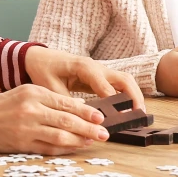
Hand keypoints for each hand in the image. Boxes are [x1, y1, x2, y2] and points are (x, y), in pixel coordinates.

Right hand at [0, 85, 109, 154]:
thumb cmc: (2, 106)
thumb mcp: (24, 93)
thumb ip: (49, 99)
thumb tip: (78, 107)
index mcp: (33, 93)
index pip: (66, 103)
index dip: (86, 112)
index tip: (101, 117)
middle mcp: (31, 109)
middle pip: (66, 120)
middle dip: (89, 128)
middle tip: (105, 133)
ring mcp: (27, 128)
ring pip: (60, 136)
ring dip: (80, 140)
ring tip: (94, 142)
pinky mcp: (22, 144)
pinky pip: (49, 148)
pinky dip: (64, 149)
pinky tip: (76, 148)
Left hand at [24, 46, 145, 112]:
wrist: (38, 58)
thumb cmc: (43, 70)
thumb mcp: (50, 87)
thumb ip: (66, 102)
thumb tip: (80, 119)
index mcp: (83, 67)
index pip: (105, 85)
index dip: (114, 101)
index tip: (121, 116)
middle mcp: (96, 66)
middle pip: (123, 79)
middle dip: (134, 96)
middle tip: (139, 114)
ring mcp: (99, 70)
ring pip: (124, 80)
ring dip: (134, 95)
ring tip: (138, 114)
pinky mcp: (99, 76)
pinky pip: (117, 85)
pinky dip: (127, 95)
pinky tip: (129, 109)